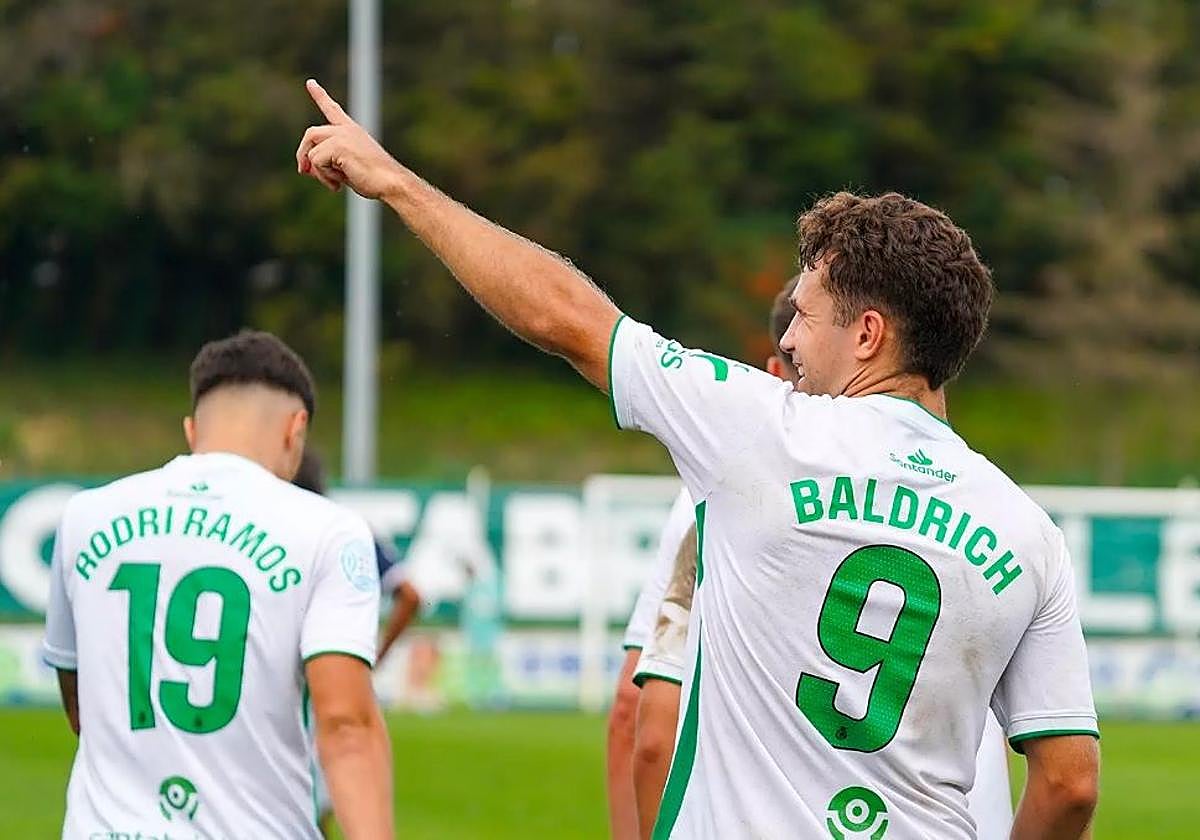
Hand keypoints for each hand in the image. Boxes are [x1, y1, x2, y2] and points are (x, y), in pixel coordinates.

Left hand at [296, 79, 403, 199]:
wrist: (390, 182)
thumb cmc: (374, 180)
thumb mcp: (347, 169)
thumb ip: (327, 164)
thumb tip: (304, 168)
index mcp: (352, 131)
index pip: (332, 109)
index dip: (320, 96)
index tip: (310, 82)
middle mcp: (346, 129)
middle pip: (311, 134)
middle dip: (303, 153)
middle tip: (304, 172)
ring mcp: (342, 135)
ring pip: (311, 151)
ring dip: (318, 172)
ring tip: (335, 183)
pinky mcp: (339, 145)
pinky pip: (316, 161)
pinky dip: (324, 176)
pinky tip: (339, 183)